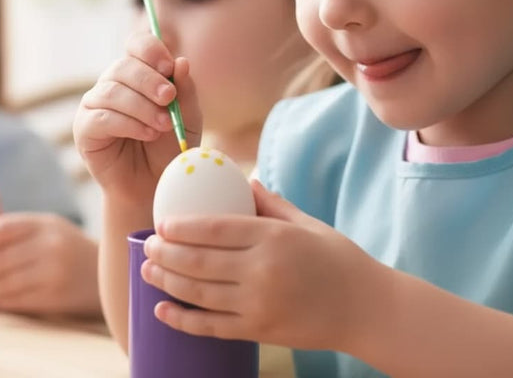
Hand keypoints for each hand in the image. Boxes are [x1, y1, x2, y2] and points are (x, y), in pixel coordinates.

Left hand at [0, 213, 100, 316]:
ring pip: (6, 282)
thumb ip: (16, 231)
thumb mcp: (48, 229)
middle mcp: (51, 244)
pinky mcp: (55, 295)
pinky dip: (0, 301)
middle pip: (1, 258)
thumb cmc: (65, 249)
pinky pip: (17, 299)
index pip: (3, 228)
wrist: (101, 273)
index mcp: (46, 224)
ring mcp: (54, 270)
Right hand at [73, 31, 201, 200]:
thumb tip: (182, 61)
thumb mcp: (188, 117)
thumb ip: (186, 90)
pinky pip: (102, 117)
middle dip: (149, 80)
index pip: (136, 45)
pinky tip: (147, 133)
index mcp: (139, 72)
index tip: (169, 66)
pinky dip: (128, 124)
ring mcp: (96, 104)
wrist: (156, 185)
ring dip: (142, 107)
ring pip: (113, 91)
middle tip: (168, 97)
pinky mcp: (85, 128)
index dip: (151, 50)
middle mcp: (114, 83)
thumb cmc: (170, 147)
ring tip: (164, 125)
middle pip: (123, 66)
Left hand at [141, 181, 376, 351]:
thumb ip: (271, 203)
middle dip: (167, 254)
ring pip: (200, 294)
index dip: (183, 227)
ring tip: (147, 272)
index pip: (216, 229)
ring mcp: (259, 304)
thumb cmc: (337, 258)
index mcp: (273, 237)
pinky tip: (163, 311)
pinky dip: (184, 320)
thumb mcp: (306, 222)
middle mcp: (262, 270)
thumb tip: (245, 181)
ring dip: (168, 283)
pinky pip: (213, 327)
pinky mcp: (259, 331)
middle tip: (147, 246)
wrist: (365, 308)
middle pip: (200, 261)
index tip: (161, 223)